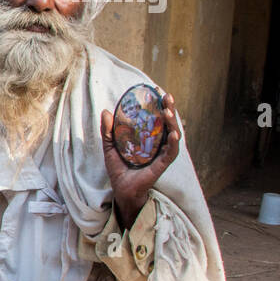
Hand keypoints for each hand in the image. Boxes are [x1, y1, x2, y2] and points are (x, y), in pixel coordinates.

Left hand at [101, 90, 181, 228]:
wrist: (121, 189)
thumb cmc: (119, 169)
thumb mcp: (110, 147)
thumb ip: (108, 131)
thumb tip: (106, 111)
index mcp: (149, 138)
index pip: (157, 118)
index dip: (159, 105)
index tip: (158, 92)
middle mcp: (158, 144)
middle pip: (168, 124)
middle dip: (170, 109)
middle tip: (167, 96)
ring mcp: (162, 154)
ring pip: (173, 135)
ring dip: (172, 123)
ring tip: (168, 111)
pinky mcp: (162, 165)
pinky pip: (171, 153)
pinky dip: (174, 144)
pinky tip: (173, 135)